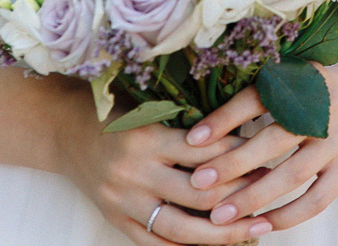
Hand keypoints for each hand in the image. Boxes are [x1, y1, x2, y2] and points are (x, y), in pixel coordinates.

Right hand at [59, 86, 267, 245]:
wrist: (67, 131)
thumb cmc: (121, 110)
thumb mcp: (153, 105)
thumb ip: (191, 119)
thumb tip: (247, 126)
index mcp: (148, 136)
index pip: (203, 151)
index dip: (238, 155)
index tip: (268, 156)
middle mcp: (135, 172)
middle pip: (197, 195)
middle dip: (238, 197)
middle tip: (270, 196)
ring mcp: (123, 202)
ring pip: (179, 228)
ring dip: (221, 233)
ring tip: (254, 228)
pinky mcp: (115, 221)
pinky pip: (155, 244)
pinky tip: (214, 245)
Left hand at [184, 58, 337, 232]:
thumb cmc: (319, 87)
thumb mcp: (294, 76)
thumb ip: (259, 91)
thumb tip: (204, 122)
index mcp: (305, 79)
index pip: (259, 98)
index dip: (225, 118)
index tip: (192, 140)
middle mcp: (325, 108)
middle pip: (274, 139)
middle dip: (233, 163)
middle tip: (197, 182)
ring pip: (293, 174)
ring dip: (254, 197)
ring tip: (219, 215)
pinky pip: (317, 199)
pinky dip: (288, 215)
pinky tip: (260, 225)